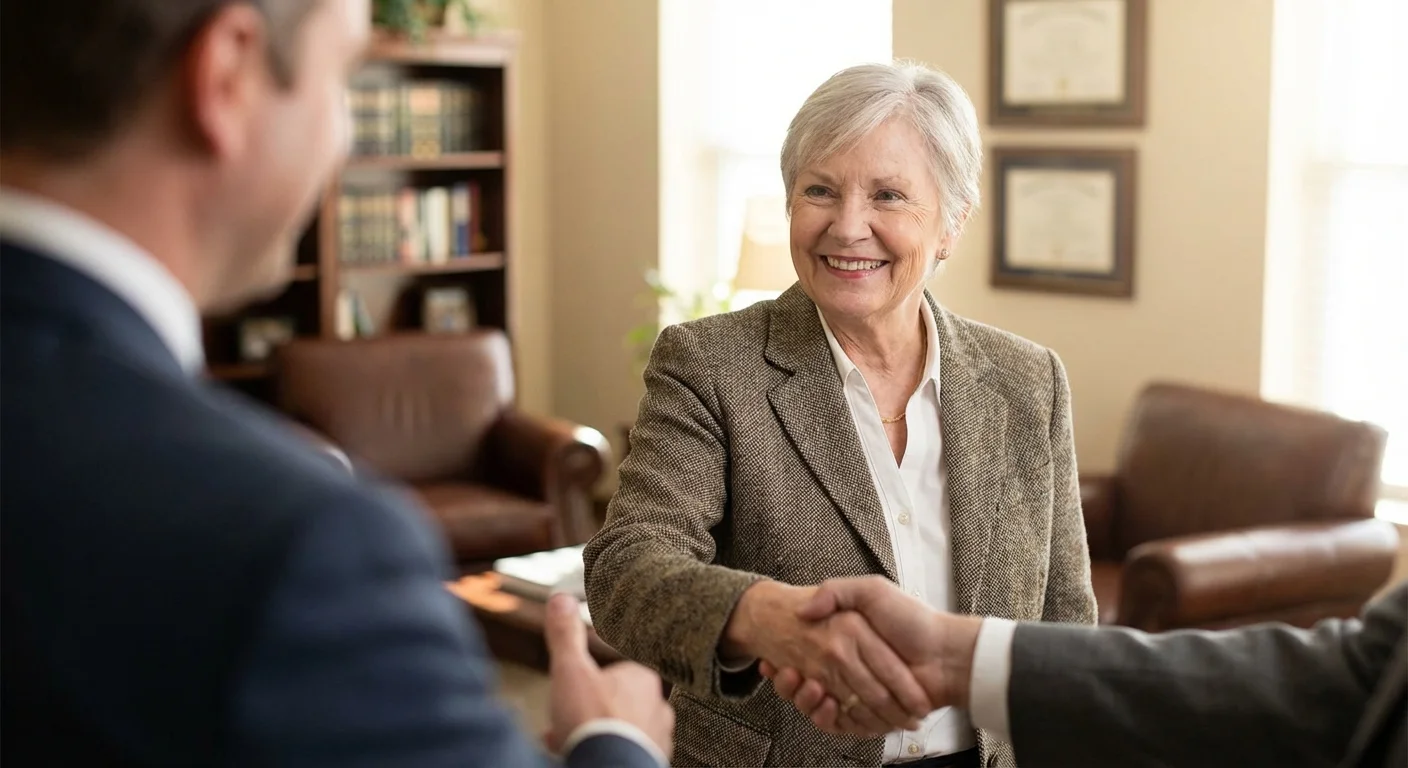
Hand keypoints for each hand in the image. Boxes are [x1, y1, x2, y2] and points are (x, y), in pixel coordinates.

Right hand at [544, 594, 673, 758]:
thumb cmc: (593, 721)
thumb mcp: (570, 670)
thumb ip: (566, 636)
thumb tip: (561, 600)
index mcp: (642, 680)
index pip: (617, 673)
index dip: (589, 683)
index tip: (572, 693)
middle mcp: (658, 709)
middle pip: (618, 704)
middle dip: (591, 713)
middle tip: (568, 722)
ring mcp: (657, 739)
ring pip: (623, 731)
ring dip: (600, 734)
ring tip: (574, 741)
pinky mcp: (651, 763)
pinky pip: (627, 753)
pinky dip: (608, 753)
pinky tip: (588, 755)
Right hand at [759, 577, 981, 735]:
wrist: (946, 654)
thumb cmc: (912, 620)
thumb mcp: (872, 591)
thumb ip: (837, 592)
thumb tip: (804, 609)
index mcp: (847, 642)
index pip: (808, 655)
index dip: (789, 661)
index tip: (776, 661)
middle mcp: (850, 669)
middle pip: (809, 682)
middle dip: (792, 683)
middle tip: (784, 673)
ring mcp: (859, 694)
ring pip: (819, 705)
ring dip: (806, 700)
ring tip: (806, 687)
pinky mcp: (869, 716)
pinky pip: (841, 724)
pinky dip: (829, 719)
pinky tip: (825, 705)